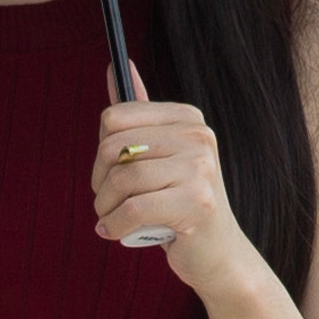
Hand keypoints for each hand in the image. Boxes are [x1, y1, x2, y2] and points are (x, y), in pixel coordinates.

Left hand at [91, 97, 266, 301]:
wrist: (218, 254)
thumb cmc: (179, 204)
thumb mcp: (161, 156)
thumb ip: (139, 115)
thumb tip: (115, 65)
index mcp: (187, 118)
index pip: (114, 118)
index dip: (102, 152)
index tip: (112, 173)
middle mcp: (197, 137)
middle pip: (112, 147)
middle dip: (100, 182)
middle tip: (108, 202)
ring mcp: (200, 168)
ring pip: (121, 180)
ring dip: (105, 208)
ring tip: (112, 220)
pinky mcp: (196, 203)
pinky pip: (132, 209)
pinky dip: (114, 226)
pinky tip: (115, 233)